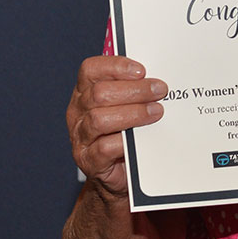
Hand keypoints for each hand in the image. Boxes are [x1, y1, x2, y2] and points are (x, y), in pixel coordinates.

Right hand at [67, 56, 166, 197]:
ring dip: (134, 113)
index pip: (90, 70)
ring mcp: (80, 137)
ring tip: (157, 112)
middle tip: (159, 91)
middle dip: (134, 90)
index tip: (141, 70)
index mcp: (84, 92)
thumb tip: (156, 76)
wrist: (118, 172)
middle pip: (99, 93)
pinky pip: (105, 147)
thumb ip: (133, 89)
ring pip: (100, 119)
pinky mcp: (89, 160)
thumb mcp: (125, 105)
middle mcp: (78, 112)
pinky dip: (126, 140)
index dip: (115, 66)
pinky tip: (142, 137)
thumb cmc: (124, 132)